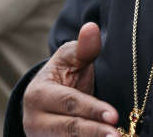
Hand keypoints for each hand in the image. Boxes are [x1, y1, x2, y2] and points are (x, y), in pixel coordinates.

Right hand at [22, 22, 119, 136]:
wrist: (46, 105)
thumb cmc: (62, 79)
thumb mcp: (69, 60)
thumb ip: (82, 48)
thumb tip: (91, 27)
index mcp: (37, 94)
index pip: (69, 102)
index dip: (92, 109)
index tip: (114, 115)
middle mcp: (34, 120)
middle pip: (69, 128)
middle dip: (94, 132)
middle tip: (117, 135)